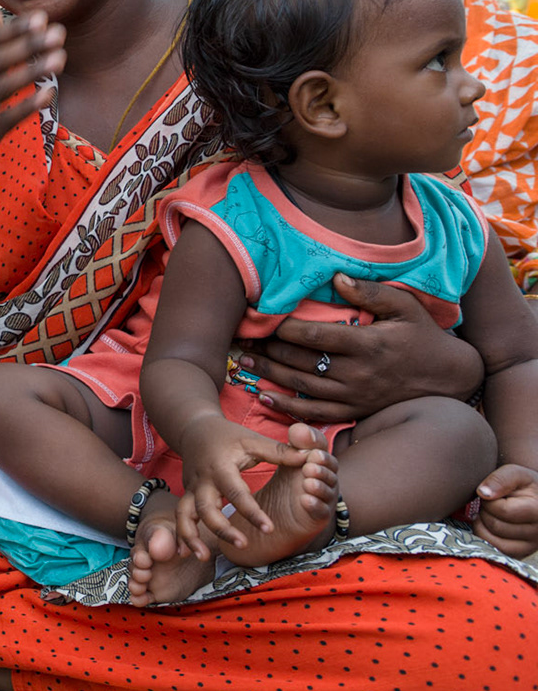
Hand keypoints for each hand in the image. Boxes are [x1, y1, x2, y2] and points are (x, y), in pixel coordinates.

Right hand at [173, 415, 315, 554]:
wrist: (195, 430)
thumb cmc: (229, 437)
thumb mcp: (252, 440)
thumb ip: (279, 452)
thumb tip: (310, 458)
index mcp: (221, 467)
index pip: (236, 492)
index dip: (252, 512)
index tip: (269, 529)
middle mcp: (203, 480)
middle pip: (207, 508)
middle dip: (223, 528)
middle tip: (243, 544)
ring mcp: (192, 489)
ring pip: (186, 514)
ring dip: (191, 536)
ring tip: (204, 557)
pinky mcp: (187, 495)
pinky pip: (180, 517)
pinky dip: (181, 535)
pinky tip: (184, 553)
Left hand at [241, 275, 485, 421]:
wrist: (448, 378)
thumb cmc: (423, 336)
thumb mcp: (405, 307)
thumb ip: (371, 292)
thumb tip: (336, 278)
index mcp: (368, 345)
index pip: (316, 336)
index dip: (284, 329)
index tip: (262, 319)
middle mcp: (358, 374)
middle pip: (302, 362)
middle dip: (269, 350)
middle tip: (242, 340)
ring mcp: (355, 396)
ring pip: (303, 386)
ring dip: (270, 375)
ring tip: (243, 362)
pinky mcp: (355, 412)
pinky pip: (315, 413)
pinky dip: (287, 407)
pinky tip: (264, 398)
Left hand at [474, 464, 537, 556]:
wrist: (536, 498)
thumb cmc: (524, 485)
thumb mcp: (516, 473)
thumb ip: (500, 479)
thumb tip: (483, 494)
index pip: (502, 510)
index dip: (490, 500)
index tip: (494, 494)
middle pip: (495, 525)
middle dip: (486, 511)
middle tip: (493, 504)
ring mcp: (531, 546)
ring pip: (492, 540)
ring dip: (483, 524)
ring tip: (493, 514)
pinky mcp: (521, 554)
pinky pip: (494, 551)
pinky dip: (484, 537)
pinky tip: (489, 525)